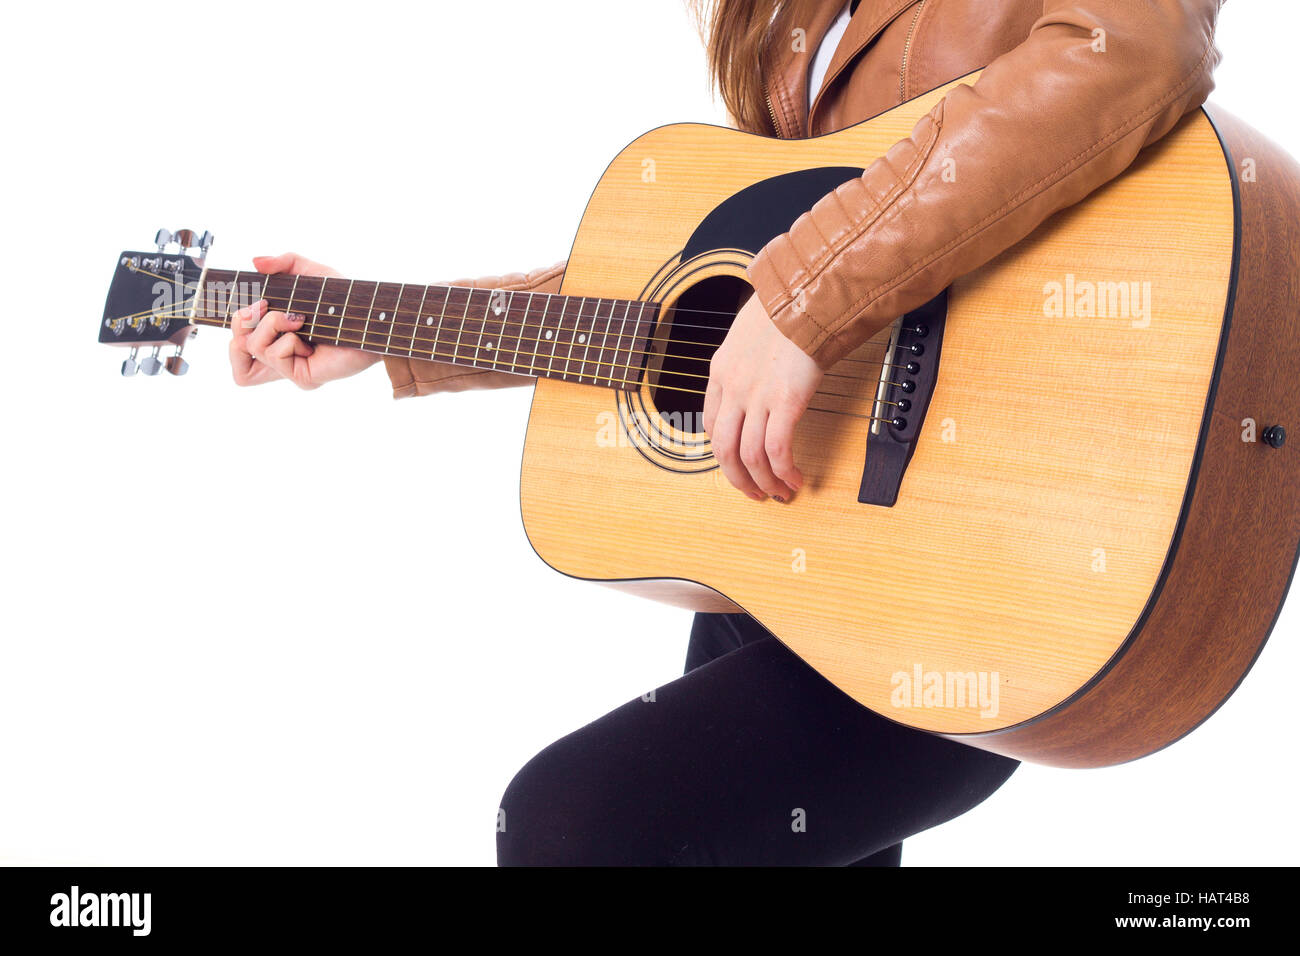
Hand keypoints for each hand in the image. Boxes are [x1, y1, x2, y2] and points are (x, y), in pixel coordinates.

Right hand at [229, 252, 380, 388]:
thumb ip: (284, 263)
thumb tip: (255, 261)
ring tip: (298, 319)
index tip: (251, 303)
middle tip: (264, 306)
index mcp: (278, 337)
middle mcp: (282, 356)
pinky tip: (309, 338)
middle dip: (241, 321)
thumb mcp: (312, 273)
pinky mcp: (302, 378)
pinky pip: (275, 355)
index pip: (239, 345)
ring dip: (271, 324)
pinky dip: (288, 339)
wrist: (372, 318)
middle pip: (236, 350)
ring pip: (252, 348)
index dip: (235, 325)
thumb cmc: (346, 300)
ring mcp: (291, 369)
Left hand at [703, 294, 823, 501]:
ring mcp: (756, 397)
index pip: (711, 424)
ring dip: (764, 483)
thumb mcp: (749, 332)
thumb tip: (763, 374)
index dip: (723, 452)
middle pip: (723, 450)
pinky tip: (794, 478)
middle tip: (755, 494)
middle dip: (738, 480)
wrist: (804, 294)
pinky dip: (784, 471)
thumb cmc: (785, 307)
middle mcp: (732, 388)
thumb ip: (748, 359)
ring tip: (780, 493)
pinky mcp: (785, 402)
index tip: (738, 464)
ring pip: (749, 457)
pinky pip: (777, 450)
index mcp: (721, 371)